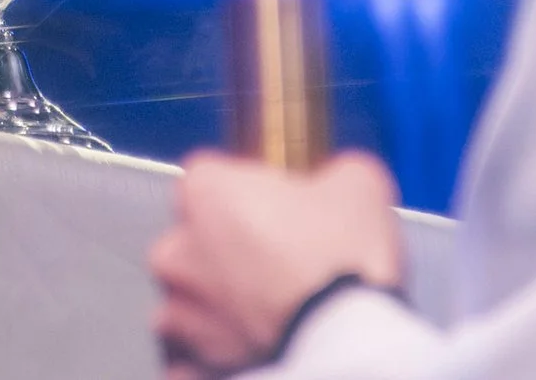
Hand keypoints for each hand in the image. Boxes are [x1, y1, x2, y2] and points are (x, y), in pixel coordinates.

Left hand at [150, 149, 402, 377]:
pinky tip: (257, 349)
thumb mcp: (360, 185)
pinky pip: (195, 353)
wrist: (348, 349)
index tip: (279, 210)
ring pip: (194, 298)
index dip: (249, 192)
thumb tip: (339, 181)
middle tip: (283, 265)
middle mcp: (175, 249)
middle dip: (230, 249)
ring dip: (223, 304)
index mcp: (205, 192)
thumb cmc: (344, 264)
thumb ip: (332, 173)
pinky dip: (220, 352)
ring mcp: (178, 311)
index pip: (213, 177)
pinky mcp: (188, 361)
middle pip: (196, 238)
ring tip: (275, 314)